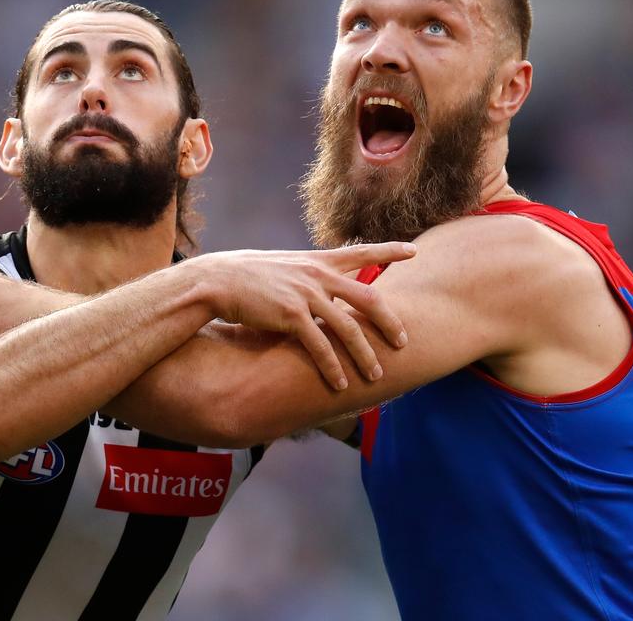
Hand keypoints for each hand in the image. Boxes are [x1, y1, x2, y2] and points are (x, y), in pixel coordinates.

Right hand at [192, 242, 416, 389]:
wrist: (218, 280)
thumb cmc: (247, 276)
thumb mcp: (285, 267)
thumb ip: (308, 276)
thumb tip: (324, 289)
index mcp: (317, 260)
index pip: (362, 251)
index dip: (390, 250)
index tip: (414, 250)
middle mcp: (317, 274)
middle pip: (368, 297)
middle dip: (389, 321)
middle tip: (403, 341)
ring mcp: (306, 294)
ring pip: (348, 328)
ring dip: (365, 354)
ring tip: (376, 374)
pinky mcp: (291, 315)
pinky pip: (320, 345)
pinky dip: (333, 367)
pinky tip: (341, 383)